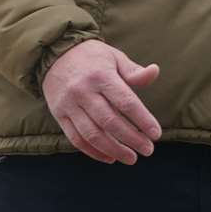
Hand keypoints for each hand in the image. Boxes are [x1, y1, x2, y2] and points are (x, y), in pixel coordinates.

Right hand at [42, 40, 161, 163]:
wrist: (54, 53)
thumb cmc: (92, 57)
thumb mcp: (114, 57)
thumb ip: (134, 71)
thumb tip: (155, 71)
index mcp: (101, 75)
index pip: (125, 102)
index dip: (143, 120)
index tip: (156, 134)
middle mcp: (84, 91)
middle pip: (110, 121)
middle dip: (131, 139)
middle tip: (148, 150)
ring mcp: (69, 104)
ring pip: (92, 134)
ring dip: (114, 150)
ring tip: (131, 158)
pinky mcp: (59, 114)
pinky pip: (76, 138)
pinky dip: (93, 151)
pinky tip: (110, 157)